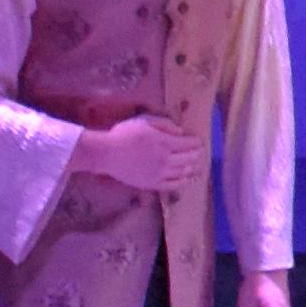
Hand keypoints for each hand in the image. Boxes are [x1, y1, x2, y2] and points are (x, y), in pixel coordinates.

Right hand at [67, 115, 203, 196]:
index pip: (188, 144)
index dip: (196, 143)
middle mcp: (166, 159)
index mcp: (165, 143)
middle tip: (199, 152)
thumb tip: (181, 132)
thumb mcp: (144, 121)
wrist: (106, 153)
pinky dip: (182, 181)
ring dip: (191, 167)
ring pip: (183, 172)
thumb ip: (164, 124)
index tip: (199, 142)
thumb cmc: (123, 134)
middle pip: (189, 158)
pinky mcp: (152, 184)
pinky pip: (172, 185)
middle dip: (196, 154)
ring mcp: (160, 173)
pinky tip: (185, 179)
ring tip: (194, 165)